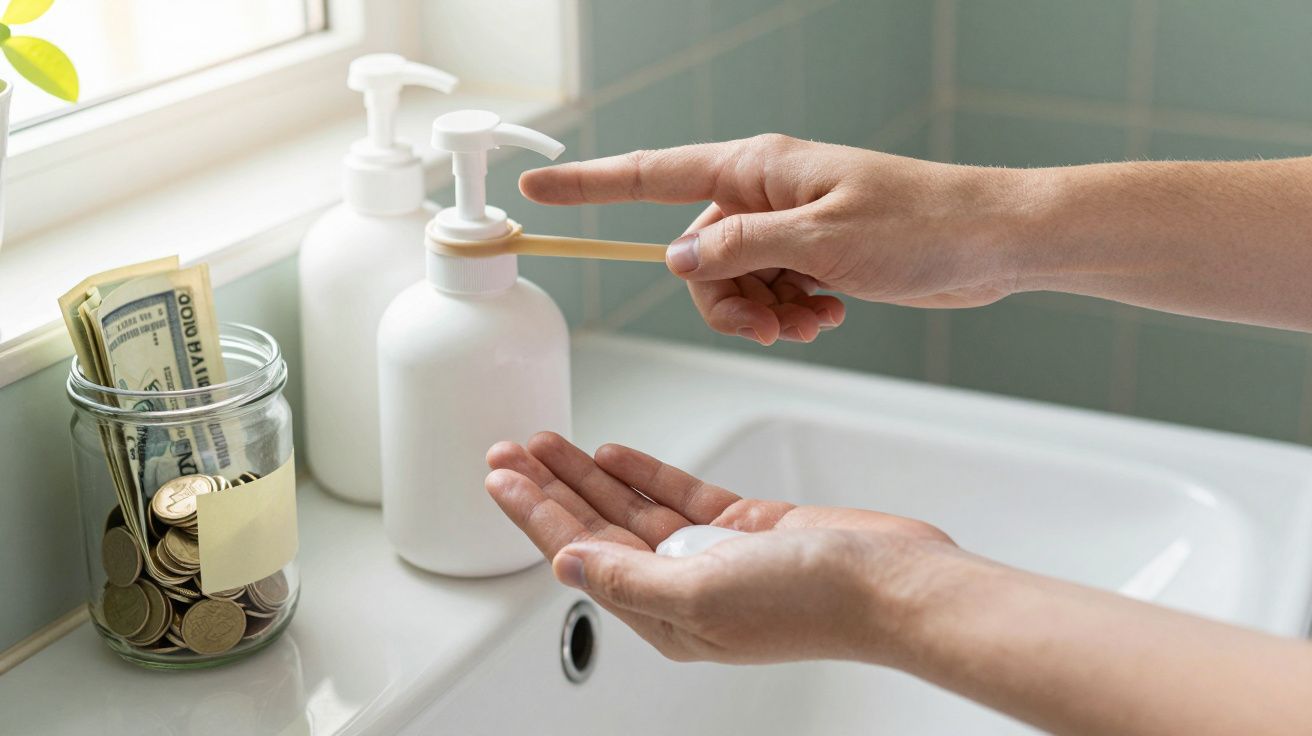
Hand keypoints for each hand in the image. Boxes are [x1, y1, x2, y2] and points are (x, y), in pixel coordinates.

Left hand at [484, 432, 956, 664]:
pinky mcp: (746, 526)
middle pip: (596, 528)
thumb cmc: (814, 602)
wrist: (895, 583)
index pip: (578, 554)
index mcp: (664, 614)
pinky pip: (679, 495)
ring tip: (548, 442)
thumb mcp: (705, 593)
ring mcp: (714, 554)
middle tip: (509, 448)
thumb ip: (628, 579)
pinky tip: (614, 453)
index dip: (534, 514)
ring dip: (589, 473)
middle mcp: (682, 586)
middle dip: (549, 487)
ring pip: (632, 507)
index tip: (498, 477)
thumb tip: (563, 562)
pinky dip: (645, 472)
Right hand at [519, 134, 1025, 344]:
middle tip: (771, 324)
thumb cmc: (920, 224)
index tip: (539, 193)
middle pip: (694, 255)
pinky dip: (787, 314)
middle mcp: (762, 193)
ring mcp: (786, 226)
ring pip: (730, 284)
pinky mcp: (810, 255)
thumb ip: (739, 250)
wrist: (989, 242)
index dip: (590, 186)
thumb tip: (676, 261)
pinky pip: (767, 293)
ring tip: (811, 318)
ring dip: (761, 314)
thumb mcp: (820, 240)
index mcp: (755, 169)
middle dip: (723, 301)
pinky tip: (826, 314)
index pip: (652, 175)